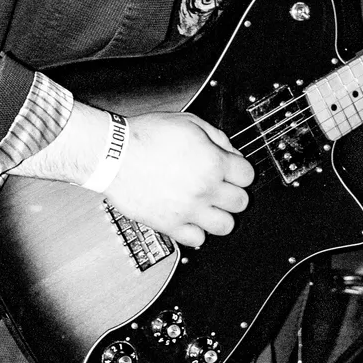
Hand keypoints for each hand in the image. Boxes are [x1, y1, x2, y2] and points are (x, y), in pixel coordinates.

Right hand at [9, 103, 252, 248]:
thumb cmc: (145, 137)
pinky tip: (189, 217)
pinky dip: (196, 231)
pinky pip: (198, 240)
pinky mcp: (170, 226)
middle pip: (241, 202)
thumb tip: (231, 153)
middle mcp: (205, 189)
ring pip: (226, 225)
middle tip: (220, 187)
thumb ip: (217, 137)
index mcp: (213, 162)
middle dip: (233, 192)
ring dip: (220, 215)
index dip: (240, 171)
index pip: (248, 176)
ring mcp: (189, 210)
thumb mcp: (188, 122)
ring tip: (208, 205)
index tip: (232, 170)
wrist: (114, 155)